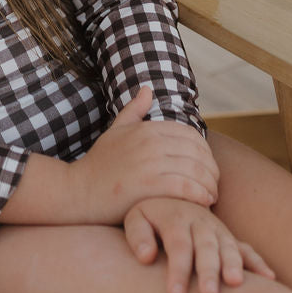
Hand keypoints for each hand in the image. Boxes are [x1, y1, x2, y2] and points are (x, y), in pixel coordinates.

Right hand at [68, 86, 218, 223]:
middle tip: (213, 184)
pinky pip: (186, 187)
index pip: (191, 135)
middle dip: (212, 169)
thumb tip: (147, 90)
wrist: (78, 191)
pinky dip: (201, 195)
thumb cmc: (99, 164)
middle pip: (198, 152)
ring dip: (210, 184)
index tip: (207, 167)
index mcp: (146, 128)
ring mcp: (149, 163)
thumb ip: (133, 110)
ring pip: (196, 170)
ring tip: (211, 196)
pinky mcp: (149, 185)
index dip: (205, 151)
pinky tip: (205, 202)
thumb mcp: (115, 131)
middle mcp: (150, 142)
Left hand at [123, 197, 274, 292]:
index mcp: (175, 219)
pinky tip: (269, 278)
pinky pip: (246, 249)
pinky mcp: (228, 238)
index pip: (178, 246)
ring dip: (233, 265)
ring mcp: (217, 230)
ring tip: (235, 284)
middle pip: (206, 247)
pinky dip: (258, 262)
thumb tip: (146, 257)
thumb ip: (137, 237)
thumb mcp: (135, 219)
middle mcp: (199, 223)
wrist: (169, 194)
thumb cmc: (148, 216)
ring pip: (228, 247)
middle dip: (209, 272)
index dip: (178, 271)